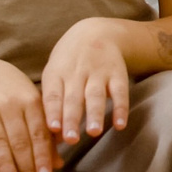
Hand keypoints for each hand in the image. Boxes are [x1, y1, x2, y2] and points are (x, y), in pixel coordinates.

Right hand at [0, 56, 50, 171]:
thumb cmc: (16, 96)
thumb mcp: (34, 107)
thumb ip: (46, 135)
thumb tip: (58, 165)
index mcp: (30, 101)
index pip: (38, 133)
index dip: (42, 155)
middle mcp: (9, 104)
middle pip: (19, 140)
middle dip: (27, 167)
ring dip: (5, 164)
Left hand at [42, 17, 131, 149]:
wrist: (96, 32)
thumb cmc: (68, 61)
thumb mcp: (54, 73)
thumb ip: (52, 102)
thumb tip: (51, 136)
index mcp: (57, 73)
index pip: (53, 94)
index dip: (52, 111)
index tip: (53, 129)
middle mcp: (76, 72)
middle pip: (73, 98)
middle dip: (72, 119)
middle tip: (71, 139)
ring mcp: (98, 72)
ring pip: (95, 95)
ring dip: (95, 114)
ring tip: (94, 132)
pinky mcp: (117, 74)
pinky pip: (120, 92)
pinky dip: (121, 108)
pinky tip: (120, 125)